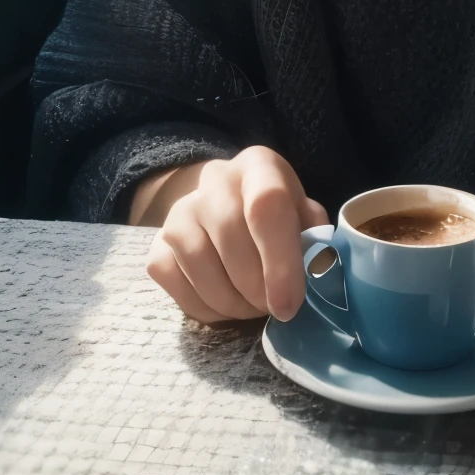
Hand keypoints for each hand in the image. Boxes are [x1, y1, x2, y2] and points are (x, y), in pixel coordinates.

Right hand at [141, 147, 328, 322]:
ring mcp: (180, 210)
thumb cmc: (275, 213)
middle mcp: (215, 180)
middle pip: (232, 239)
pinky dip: (204, 308)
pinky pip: (175, 284)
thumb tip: (316, 271)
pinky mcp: (158, 242)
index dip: (280, 261)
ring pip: (200, 266)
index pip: (267, 206)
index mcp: (259, 166)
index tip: (288, 306)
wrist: (224, 202)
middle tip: (273, 307)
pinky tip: (224, 305)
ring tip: (251, 306)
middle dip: (257, 289)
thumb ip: (314, 238)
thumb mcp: (303, 213)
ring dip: (231, 303)